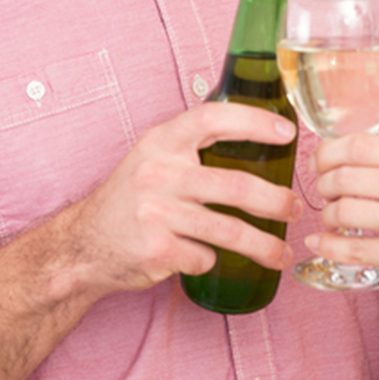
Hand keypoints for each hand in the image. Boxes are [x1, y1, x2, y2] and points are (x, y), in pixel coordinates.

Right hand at [59, 102, 301, 296]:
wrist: (82, 244)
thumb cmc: (132, 195)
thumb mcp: (154, 155)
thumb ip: (194, 143)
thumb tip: (259, 130)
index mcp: (162, 141)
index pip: (213, 119)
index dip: (254, 121)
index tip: (288, 132)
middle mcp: (159, 173)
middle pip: (236, 186)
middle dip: (276, 202)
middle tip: (296, 209)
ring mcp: (156, 214)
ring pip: (229, 232)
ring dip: (264, 246)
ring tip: (283, 254)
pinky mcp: (156, 251)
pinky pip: (205, 257)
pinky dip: (211, 260)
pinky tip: (206, 258)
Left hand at [306, 134, 378, 315]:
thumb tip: (350, 152)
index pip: (359, 145)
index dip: (327, 153)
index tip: (320, 163)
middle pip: (345, 176)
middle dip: (324, 185)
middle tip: (323, 192)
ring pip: (344, 211)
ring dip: (327, 216)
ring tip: (330, 220)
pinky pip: (352, 249)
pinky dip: (328, 246)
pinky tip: (322, 244)